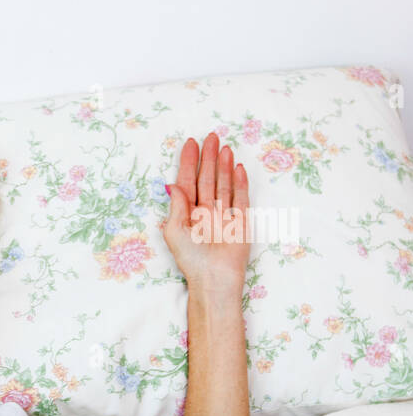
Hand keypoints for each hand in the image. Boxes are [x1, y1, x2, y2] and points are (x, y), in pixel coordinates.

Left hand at [161, 132, 249, 296]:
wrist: (214, 278)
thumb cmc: (191, 259)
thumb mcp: (174, 231)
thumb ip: (176, 206)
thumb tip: (174, 184)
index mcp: (187, 213)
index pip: (188, 182)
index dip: (188, 163)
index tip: (190, 144)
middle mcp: (205, 211)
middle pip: (207, 178)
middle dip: (208, 158)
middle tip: (210, 136)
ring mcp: (224, 215)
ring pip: (224, 184)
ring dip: (223, 166)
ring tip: (224, 147)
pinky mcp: (241, 222)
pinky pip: (241, 198)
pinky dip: (240, 182)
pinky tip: (237, 167)